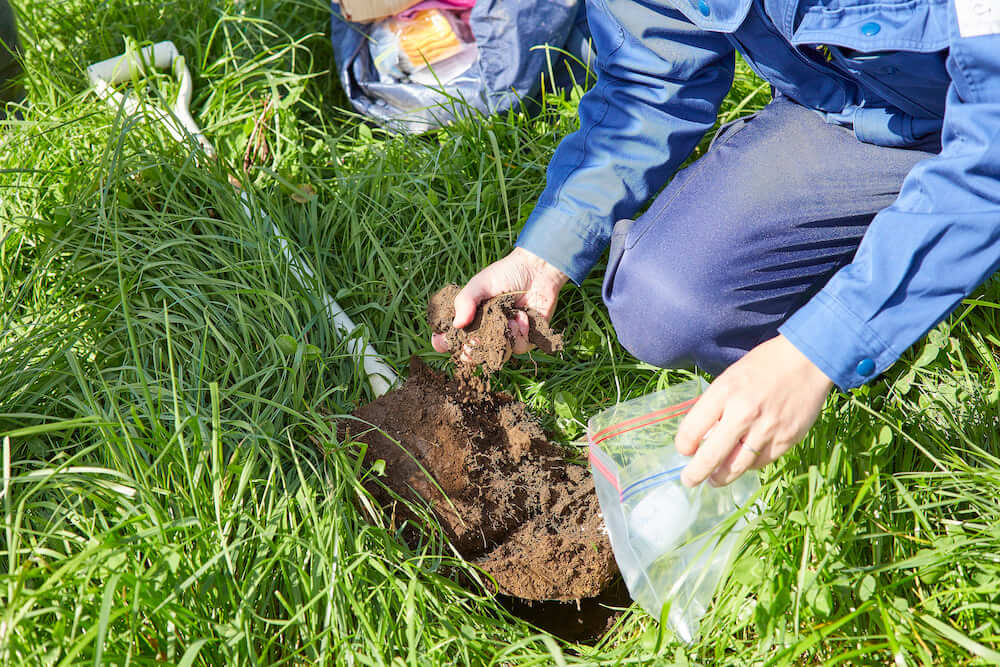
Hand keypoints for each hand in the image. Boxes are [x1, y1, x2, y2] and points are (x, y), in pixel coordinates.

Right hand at [431, 247, 567, 355]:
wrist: (537, 271)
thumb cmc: (505, 274)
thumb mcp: (480, 284)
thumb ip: (465, 301)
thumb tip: (457, 324)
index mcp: (470, 319)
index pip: (452, 338)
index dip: (445, 343)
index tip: (444, 341)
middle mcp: (485, 332)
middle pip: (472, 354)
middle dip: (471, 352)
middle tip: (473, 342)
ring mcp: (504, 338)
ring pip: (496, 355)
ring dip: (500, 339)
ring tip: (508, 318)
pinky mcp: (524, 339)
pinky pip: (518, 348)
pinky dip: (520, 332)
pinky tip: (522, 316)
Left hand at [675, 335, 833, 486]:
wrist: (807, 360)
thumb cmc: (764, 366)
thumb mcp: (730, 377)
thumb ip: (716, 405)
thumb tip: (702, 437)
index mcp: (724, 392)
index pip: (692, 430)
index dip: (683, 445)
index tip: (683, 450)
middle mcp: (743, 413)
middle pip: (711, 457)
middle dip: (695, 473)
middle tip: (689, 480)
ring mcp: (766, 429)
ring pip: (736, 467)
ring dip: (722, 477)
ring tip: (715, 479)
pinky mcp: (786, 439)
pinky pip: (761, 462)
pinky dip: (749, 465)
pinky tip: (744, 462)